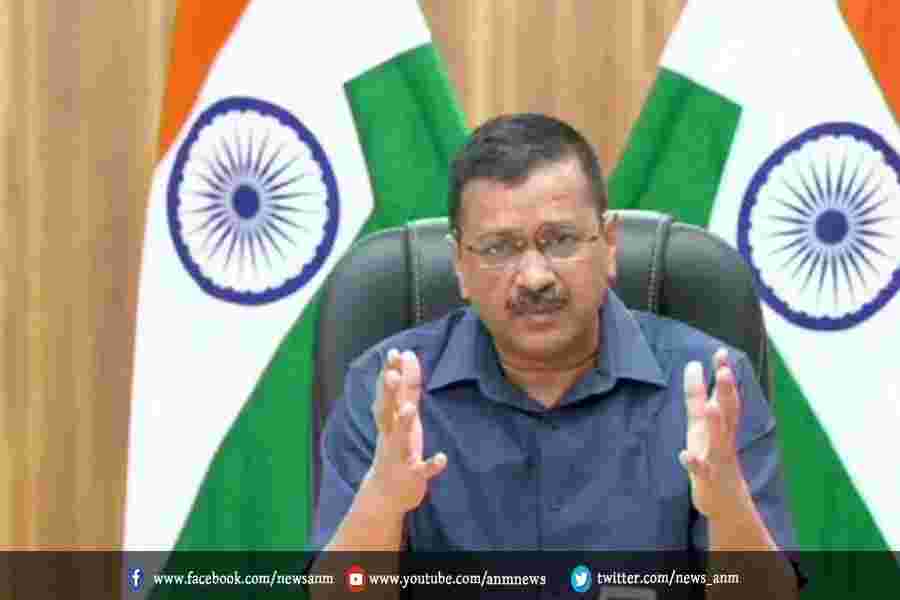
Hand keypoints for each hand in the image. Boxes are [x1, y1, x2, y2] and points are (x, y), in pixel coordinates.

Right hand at [365, 349, 446, 515]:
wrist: (387, 493)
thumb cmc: (397, 447)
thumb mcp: (401, 416)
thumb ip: (405, 388)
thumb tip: (406, 354)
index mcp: (389, 421)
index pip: (388, 394)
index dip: (390, 374)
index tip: (394, 352)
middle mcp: (390, 435)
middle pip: (386, 412)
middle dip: (389, 393)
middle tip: (393, 373)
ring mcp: (400, 456)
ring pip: (400, 439)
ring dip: (403, 424)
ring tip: (408, 408)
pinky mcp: (412, 476)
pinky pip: (421, 471)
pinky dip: (431, 465)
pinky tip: (442, 458)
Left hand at [680, 348, 750, 518]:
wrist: (725, 499)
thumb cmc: (712, 455)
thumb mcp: (702, 423)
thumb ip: (698, 396)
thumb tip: (694, 365)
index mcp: (721, 425)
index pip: (724, 396)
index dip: (722, 375)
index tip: (721, 352)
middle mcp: (722, 438)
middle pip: (727, 413)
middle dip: (726, 392)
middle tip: (724, 371)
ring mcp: (716, 458)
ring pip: (717, 439)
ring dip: (714, 423)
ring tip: (711, 406)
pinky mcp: (707, 478)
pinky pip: (700, 470)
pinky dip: (694, 462)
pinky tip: (685, 455)